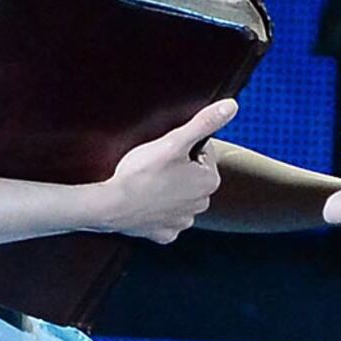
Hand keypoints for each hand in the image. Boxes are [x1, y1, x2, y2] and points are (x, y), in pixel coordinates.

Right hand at [89, 97, 235, 242]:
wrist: (110, 205)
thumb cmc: (140, 174)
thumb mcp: (174, 141)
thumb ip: (204, 123)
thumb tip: (230, 107)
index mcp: (209, 181)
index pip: (203, 154)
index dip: (183, 148)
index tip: (166, 152)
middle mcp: (201, 204)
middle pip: (192, 177)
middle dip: (177, 170)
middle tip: (155, 166)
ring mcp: (182, 221)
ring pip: (179, 198)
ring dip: (168, 190)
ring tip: (148, 183)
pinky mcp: (164, 233)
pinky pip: (165, 219)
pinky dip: (156, 212)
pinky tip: (145, 203)